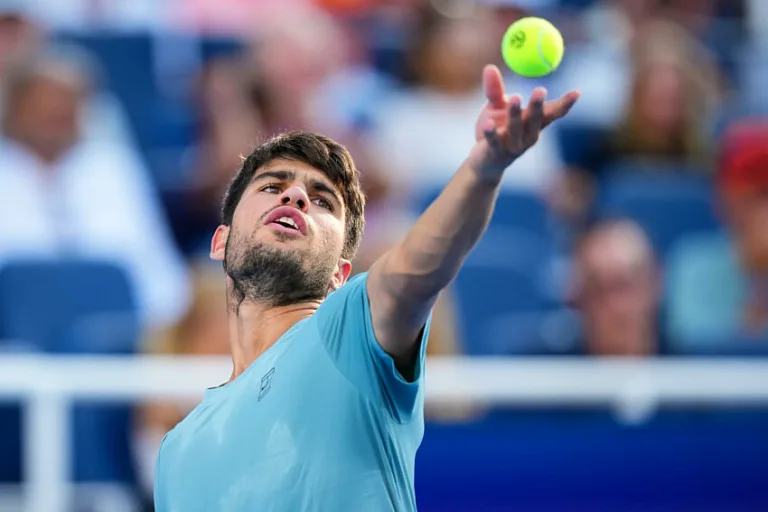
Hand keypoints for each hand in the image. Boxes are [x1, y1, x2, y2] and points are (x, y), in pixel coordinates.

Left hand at [467, 65, 579, 180]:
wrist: (485, 161)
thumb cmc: (497, 130)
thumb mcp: (496, 107)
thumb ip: (495, 90)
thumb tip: (489, 66)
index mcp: (534, 123)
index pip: (553, 113)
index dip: (565, 104)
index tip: (577, 92)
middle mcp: (528, 136)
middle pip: (535, 120)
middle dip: (538, 106)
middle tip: (540, 90)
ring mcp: (513, 146)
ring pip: (516, 130)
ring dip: (516, 114)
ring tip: (516, 97)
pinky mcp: (496, 153)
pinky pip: (494, 142)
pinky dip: (492, 133)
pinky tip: (488, 123)